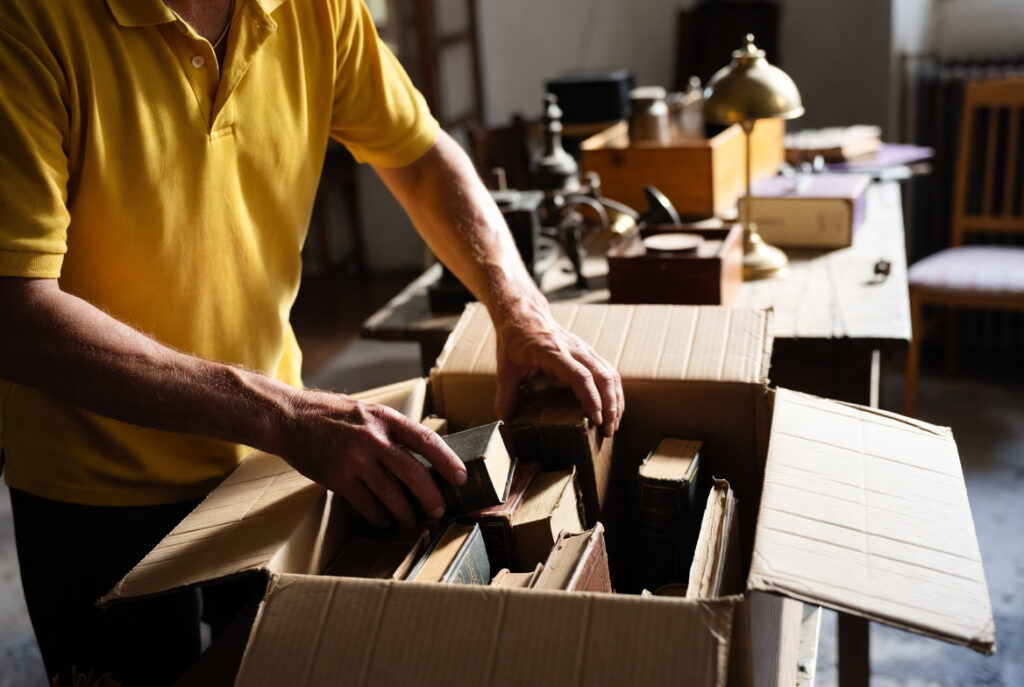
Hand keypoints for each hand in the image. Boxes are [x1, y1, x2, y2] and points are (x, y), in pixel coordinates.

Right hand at [277, 390, 466, 528]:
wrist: (290, 418)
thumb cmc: (333, 416)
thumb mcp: (368, 412)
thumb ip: (392, 431)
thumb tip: (424, 458)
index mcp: (386, 418)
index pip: (426, 441)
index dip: (448, 462)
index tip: (461, 479)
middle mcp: (373, 438)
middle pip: (414, 474)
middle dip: (431, 497)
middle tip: (438, 511)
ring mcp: (354, 459)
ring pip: (392, 495)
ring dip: (405, 513)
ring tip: (410, 520)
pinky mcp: (337, 478)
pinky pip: (366, 505)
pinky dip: (378, 517)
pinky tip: (383, 520)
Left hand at [493, 305, 623, 436]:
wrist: (524, 315)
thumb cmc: (515, 341)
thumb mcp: (506, 368)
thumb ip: (506, 394)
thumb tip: (503, 420)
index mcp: (553, 352)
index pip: (581, 376)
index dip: (591, 399)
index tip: (596, 420)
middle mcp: (574, 349)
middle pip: (603, 376)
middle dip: (610, 406)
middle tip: (608, 431)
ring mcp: (584, 349)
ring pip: (610, 373)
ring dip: (616, 400)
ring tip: (614, 424)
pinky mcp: (588, 352)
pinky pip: (609, 371)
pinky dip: (614, 391)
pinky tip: (613, 408)